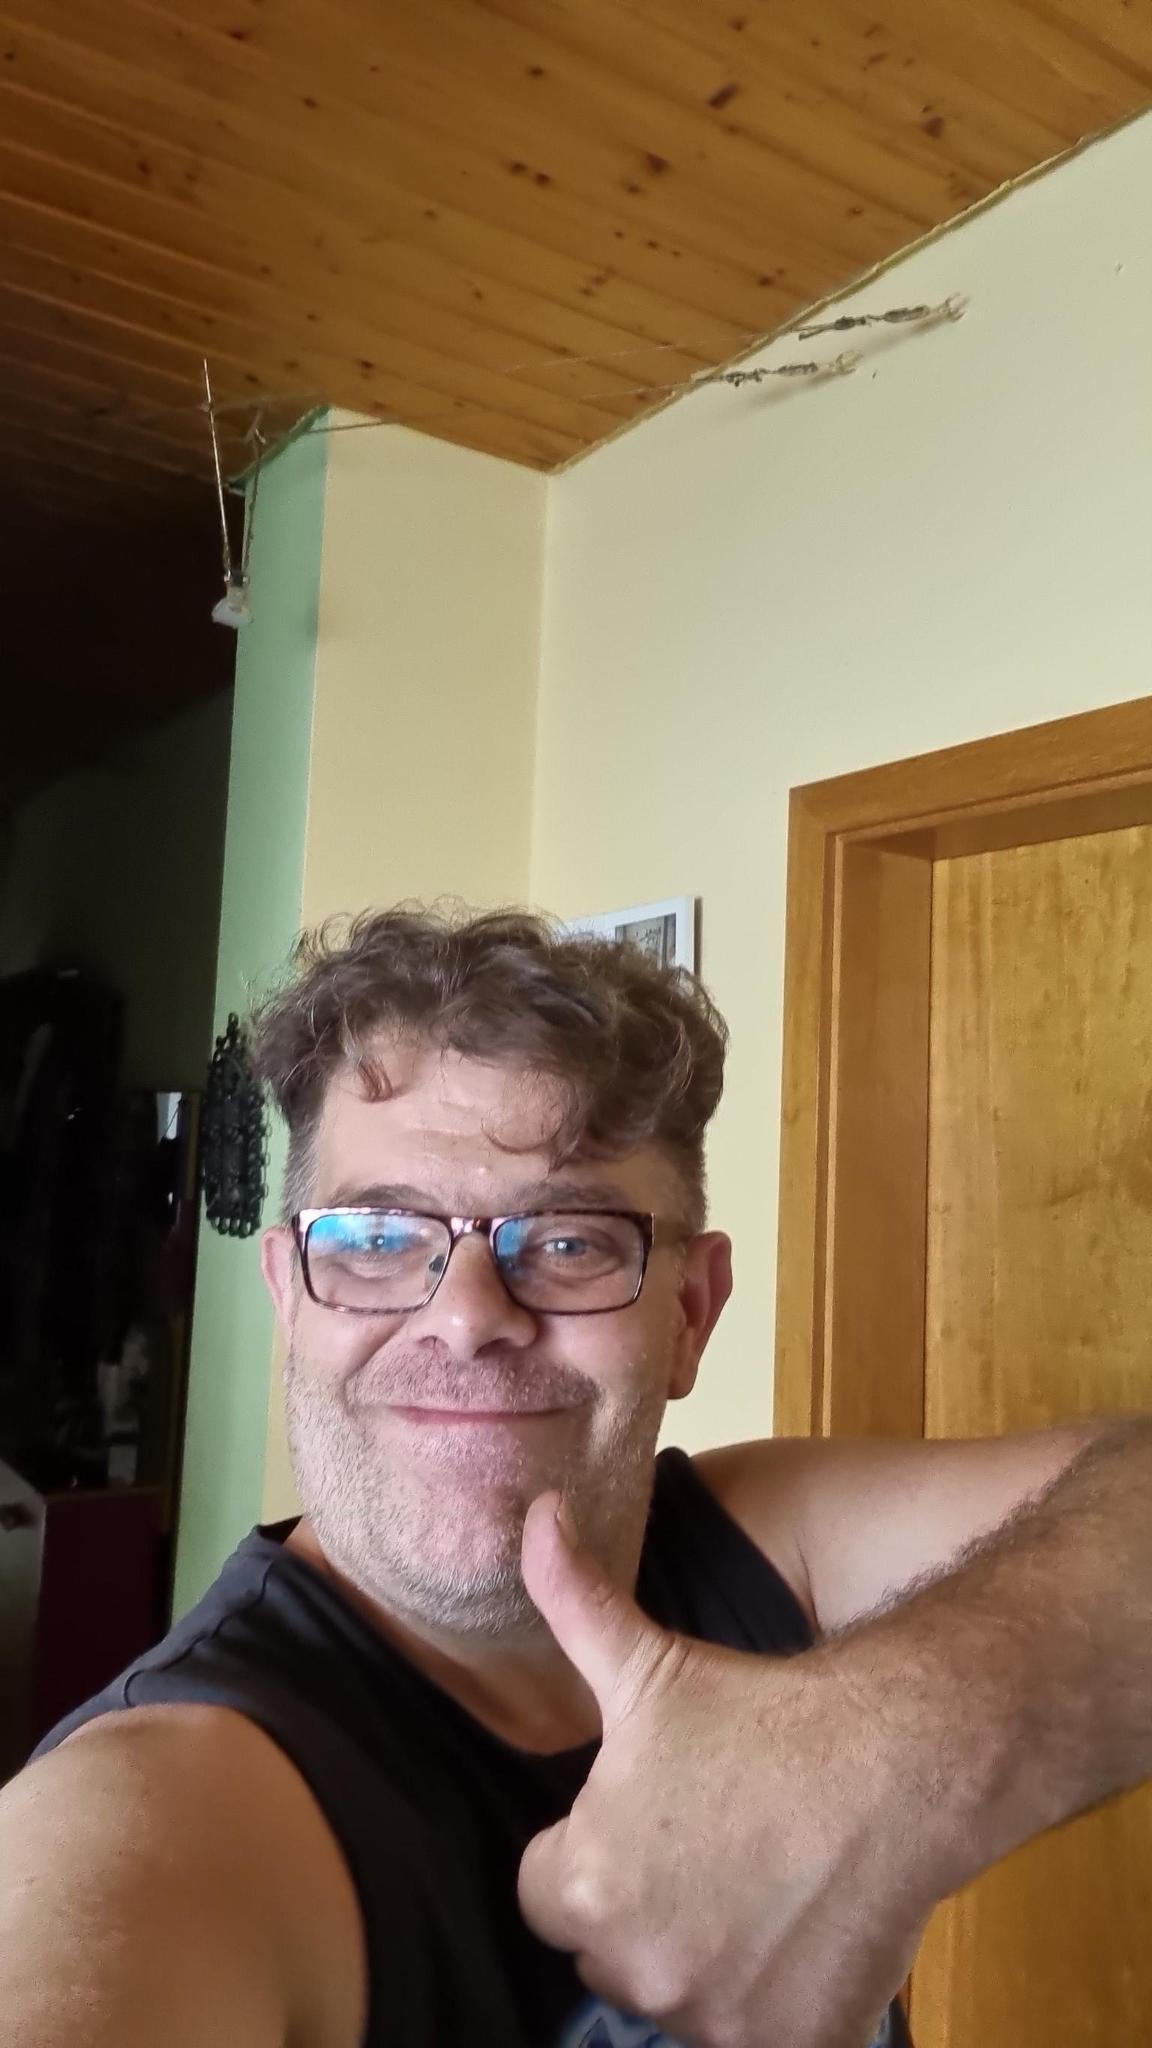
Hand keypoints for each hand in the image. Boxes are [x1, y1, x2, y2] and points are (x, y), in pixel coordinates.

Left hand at [517, 1493, 935, 2047]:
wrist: (895, 1765)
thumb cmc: (761, 1713)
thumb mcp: (648, 1659)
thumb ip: (571, 1599)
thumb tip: (531, 1513)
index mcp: (582, 1884)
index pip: (549, 1890)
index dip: (594, 1848)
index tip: (647, 1814)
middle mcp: (634, 1966)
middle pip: (611, 1949)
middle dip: (644, 1908)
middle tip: (707, 1842)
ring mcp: (711, 2018)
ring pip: (680, 1992)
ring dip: (702, 1955)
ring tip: (757, 1878)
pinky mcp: (785, 2045)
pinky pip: (752, 2031)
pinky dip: (770, 1998)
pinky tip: (798, 1929)